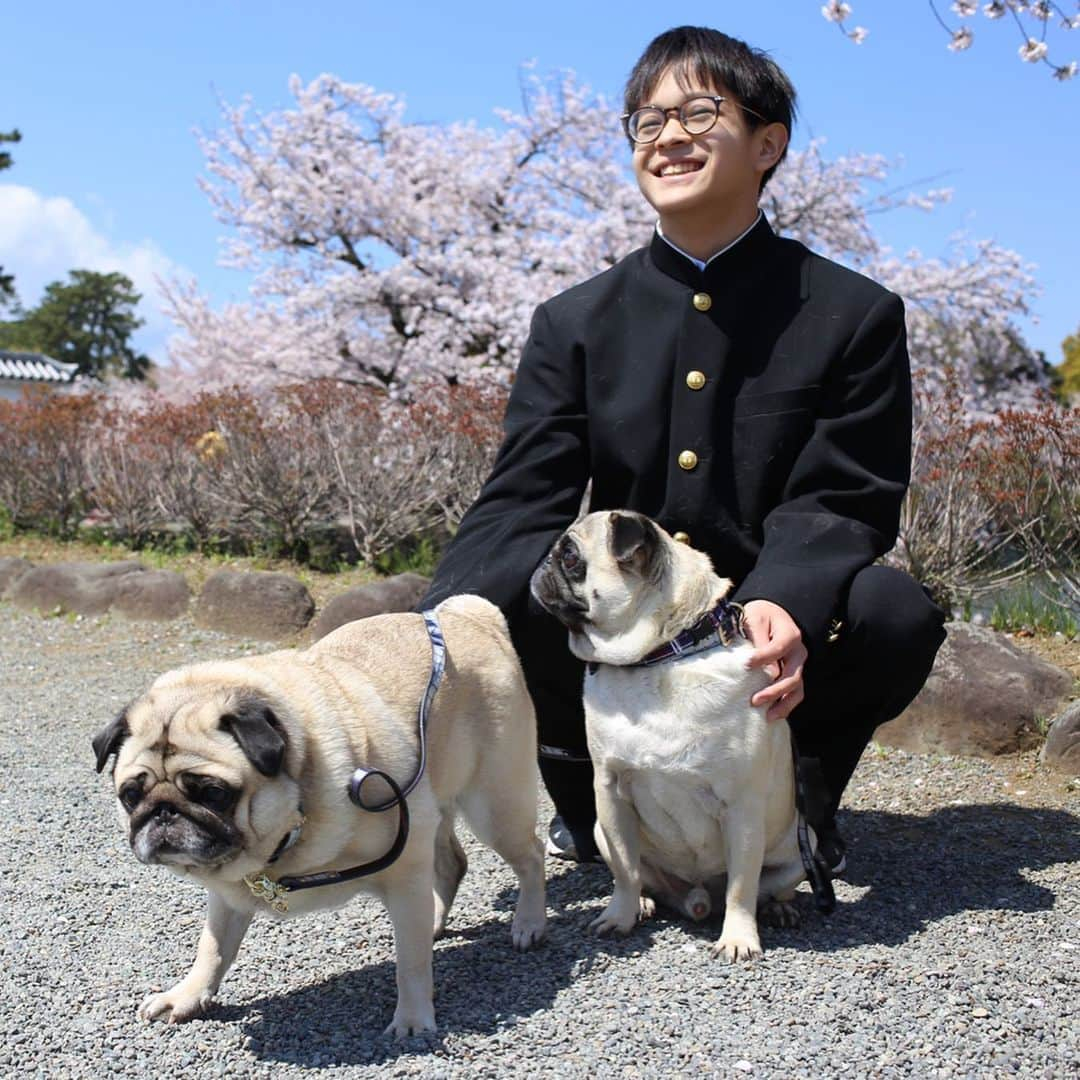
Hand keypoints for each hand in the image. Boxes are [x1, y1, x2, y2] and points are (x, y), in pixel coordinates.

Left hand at [742, 600, 806, 721]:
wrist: (772, 614)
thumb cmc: (761, 616)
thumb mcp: (755, 618)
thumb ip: (757, 638)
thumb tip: (755, 664)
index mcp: (790, 635)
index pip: (777, 649)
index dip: (762, 658)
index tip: (746, 665)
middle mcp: (799, 653)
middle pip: (792, 676)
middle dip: (774, 691)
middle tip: (754, 700)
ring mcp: (798, 666)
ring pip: (797, 689)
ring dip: (783, 705)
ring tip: (767, 716)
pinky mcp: (793, 674)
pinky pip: (794, 693)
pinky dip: (785, 706)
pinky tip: (771, 715)